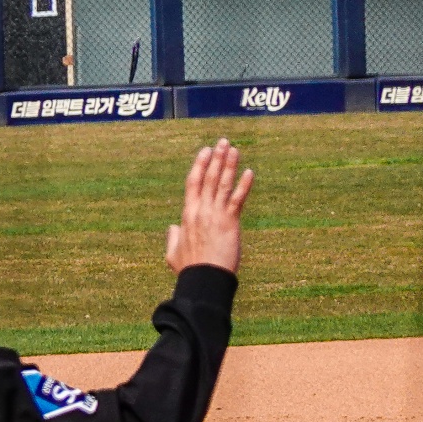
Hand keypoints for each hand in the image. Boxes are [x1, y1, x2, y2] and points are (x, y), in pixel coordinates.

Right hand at [165, 138, 253, 274]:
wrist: (204, 279)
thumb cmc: (189, 269)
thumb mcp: (173, 253)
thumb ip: (173, 238)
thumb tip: (172, 228)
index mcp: (187, 215)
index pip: (193, 183)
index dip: (199, 165)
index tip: (205, 151)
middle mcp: (200, 210)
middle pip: (208, 178)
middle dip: (216, 158)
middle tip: (222, 142)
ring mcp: (215, 215)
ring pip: (222, 184)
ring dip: (229, 165)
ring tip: (234, 149)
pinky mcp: (230, 222)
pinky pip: (238, 199)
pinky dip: (244, 185)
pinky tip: (249, 172)